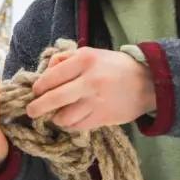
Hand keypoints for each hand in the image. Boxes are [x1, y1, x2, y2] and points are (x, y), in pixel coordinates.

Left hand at [27, 47, 155, 130]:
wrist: (148, 82)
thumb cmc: (114, 66)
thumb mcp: (91, 53)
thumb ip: (66, 59)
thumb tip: (44, 71)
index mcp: (85, 60)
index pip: (51, 77)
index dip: (38, 87)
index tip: (35, 92)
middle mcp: (89, 80)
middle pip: (53, 99)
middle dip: (37, 107)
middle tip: (31, 111)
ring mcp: (96, 101)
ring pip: (63, 117)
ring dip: (56, 118)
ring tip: (56, 115)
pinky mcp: (103, 117)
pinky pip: (77, 126)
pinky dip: (70, 125)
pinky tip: (71, 120)